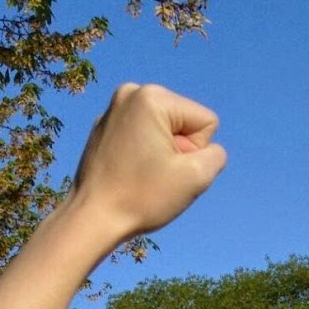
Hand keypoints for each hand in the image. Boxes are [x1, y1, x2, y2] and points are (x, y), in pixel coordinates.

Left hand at [69, 82, 226, 243]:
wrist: (93, 216)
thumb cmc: (142, 197)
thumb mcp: (196, 178)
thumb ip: (216, 156)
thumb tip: (207, 149)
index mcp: (154, 97)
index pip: (206, 122)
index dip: (197, 152)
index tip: (171, 169)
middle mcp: (131, 92)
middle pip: (185, 123)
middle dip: (180, 151)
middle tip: (158, 174)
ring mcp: (114, 108)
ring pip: (165, 131)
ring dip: (164, 154)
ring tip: (143, 174)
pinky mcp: (105, 126)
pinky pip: (143, 136)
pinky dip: (144, 155)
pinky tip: (129, 173)